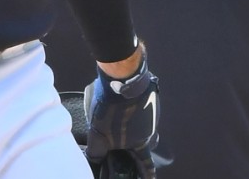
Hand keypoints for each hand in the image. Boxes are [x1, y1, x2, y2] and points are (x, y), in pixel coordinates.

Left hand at [84, 54, 157, 178]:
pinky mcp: (151, 98)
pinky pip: (143, 109)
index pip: (145, 163)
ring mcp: (153, 112)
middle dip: (139, 147)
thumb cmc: (111, 111)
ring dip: (135, 126)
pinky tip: (122, 104)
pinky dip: (134, 110)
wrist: (123, 78)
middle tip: (129, 146)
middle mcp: (151, 130)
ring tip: (120, 120)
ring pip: (144, 125)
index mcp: (140, 143)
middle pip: (146, 143)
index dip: (148, 173)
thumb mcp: (97, 135)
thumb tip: (95, 160)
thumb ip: (97, 151)